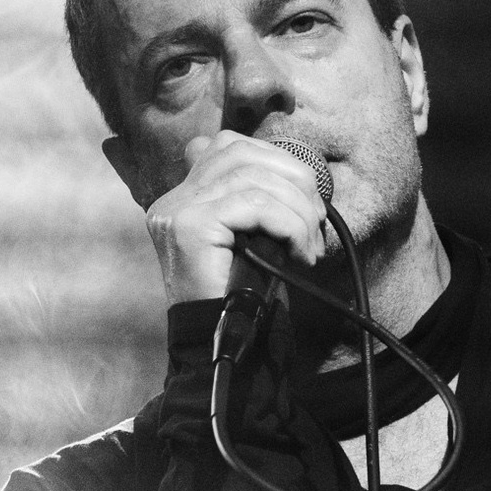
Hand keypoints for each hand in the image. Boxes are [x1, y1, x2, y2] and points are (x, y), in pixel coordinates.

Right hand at [142, 131, 330, 305]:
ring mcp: (176, 210)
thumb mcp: (256, 236)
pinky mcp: (189, 227)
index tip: (306, 199)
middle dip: (294, 180)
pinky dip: (288, 224)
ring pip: (253, 179)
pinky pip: (254, 206)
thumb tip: (302, 174)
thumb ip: (262, 199)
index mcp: (185, 196)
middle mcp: (174, 198)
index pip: (231, 146)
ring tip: (310, 245)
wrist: (222, 344)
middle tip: (317, 221)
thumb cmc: (244, 295)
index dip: (277, 161)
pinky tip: (299, 251)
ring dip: (297, 210)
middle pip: (242, 153)